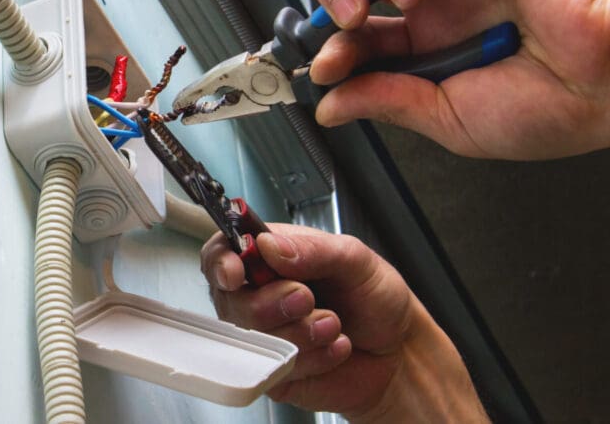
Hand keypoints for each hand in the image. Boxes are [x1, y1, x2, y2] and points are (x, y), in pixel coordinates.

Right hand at [201, 224, 486, 420]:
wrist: (398, 349)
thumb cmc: (373, 298)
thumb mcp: (355, 259)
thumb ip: (313, 249)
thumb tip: (270, 245)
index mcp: (267, 257)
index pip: (221, 253)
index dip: (221, 263)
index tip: (237, 273)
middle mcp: (257, 295)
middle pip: (232, 301)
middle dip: (274, 303)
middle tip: (309, 298)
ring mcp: (262, 335)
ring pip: (256, 338)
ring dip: (304, 332)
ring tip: (334, 323)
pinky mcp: (273, 372)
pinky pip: (277, 369)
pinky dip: (315, 358)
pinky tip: (333, 348)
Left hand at [309, 0, 609, 158]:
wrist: (609, 89)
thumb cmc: (544, 109)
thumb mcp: (447, 118)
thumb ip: (386, 101)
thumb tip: (330, 106)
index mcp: (417, 47)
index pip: (350, 31)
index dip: (328, 42)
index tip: (324, 66)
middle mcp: (431, 4)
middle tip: (347, 16)